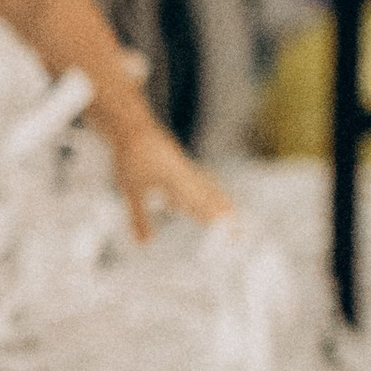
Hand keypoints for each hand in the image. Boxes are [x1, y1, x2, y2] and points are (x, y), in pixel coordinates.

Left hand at [107, 118, 232, 241]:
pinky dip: (211, 191)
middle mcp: (187, 176)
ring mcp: (186, 170)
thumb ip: (139, 218)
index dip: (217, 221)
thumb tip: (145, 243)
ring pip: (210, 188)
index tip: (229, 233)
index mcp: (178, 183)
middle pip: (212, 199)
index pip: (203, 207)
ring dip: (222, 203)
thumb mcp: (131, 190)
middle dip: (226, 216)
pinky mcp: (182, 165)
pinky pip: (202, 181)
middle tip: (240, 232)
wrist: (133, 127)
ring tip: (234, 216)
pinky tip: (211, 194)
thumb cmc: (132, 158)